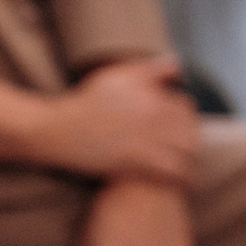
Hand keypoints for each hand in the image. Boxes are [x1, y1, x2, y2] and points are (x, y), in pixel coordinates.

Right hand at [32, 58, 197, 184]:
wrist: (55, 129)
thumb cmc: (82, 102)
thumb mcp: (115, 76)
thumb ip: (149, 69)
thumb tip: (177, 65)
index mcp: (151, 95)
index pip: (185, 107)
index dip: (185, 116)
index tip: (181, 125)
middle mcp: (152, 116)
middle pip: (189, 130)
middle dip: (190, 139)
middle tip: (187, 148)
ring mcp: (144, 139)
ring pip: (185, 151)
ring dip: (189, 158)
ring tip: (186, 165)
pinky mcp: (134, 161)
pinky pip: (171, 171)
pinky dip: (181, 177)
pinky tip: (181, 181)